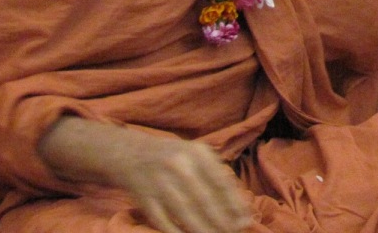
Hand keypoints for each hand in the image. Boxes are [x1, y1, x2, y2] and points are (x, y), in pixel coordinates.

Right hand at [39, 118, 253, 232]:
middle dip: (222, 221)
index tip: (246, 221)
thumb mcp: (196, 155)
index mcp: (196, 153)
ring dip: (203, 230)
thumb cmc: (173, 157)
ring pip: (185, 213)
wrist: (130, 154)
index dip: (235, 204)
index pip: (220, 182)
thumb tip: (241, 207)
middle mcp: (178, 166)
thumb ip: (217, 175)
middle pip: (204, 199)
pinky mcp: (144, 199)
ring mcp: (159, 183)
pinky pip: (163, 221)